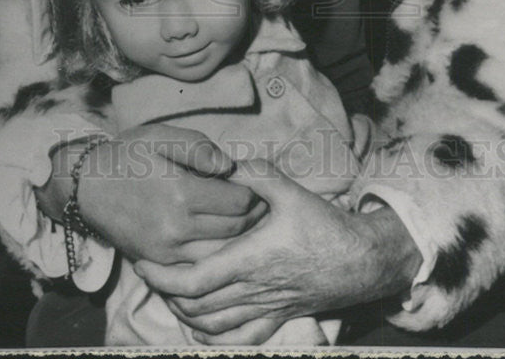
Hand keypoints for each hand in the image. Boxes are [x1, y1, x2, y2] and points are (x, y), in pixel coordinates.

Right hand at [35, 123, 267, 264]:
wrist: (88, 187)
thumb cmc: (128, 156)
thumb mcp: (161, 137)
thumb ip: (199, 148)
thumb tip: (230, 166)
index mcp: (180, 192)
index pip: (239, 200)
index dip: (254, 190)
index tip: (254, 181)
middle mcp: (176, 227)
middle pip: (236, 228)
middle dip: (253, 214)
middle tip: (259, 199)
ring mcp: (167, 251)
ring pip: (222, 251)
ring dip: (239, 236)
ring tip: (244, 217)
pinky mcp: (159, 264)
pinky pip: (200, 265)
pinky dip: (216, 252)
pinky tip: (220, 235)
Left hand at [134, 158, 421, 337]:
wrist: (360, 260)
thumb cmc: (324, 225)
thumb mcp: (291, 191)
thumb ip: (257, 175)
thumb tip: (227, 163)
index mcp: (251, 260)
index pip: (194, 282)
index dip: (162, 278)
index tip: (144, 263)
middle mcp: (253, 291)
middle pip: (194, 307)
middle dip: (165, 293)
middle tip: (150, 272)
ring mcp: (265, 309)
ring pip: (211, 326)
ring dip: (183, 314)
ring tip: (169, 292)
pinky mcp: (277, 319)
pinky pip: (239, 340)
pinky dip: (212, 337)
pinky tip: (200, 326)